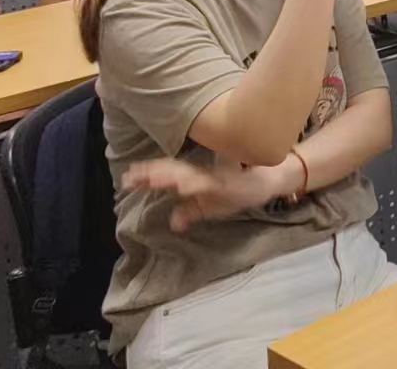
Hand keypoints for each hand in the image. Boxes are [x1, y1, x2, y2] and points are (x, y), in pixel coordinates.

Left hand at [123, 157, 298, 231]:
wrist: (269, 182)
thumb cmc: (238, 192)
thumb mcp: (212, 205)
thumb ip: (192, 211)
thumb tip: (174, 224)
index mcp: (196, 179)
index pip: (168, 175)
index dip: (148, 176)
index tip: (127, 179)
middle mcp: (202, 176)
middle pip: (174, 172)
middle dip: (153, 174)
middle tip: (131, 177)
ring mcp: (215, 179)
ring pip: (189, 175)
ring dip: (170, 176)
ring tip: (151, 179)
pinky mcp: (229, 184)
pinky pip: (210, 185)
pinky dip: (197, 185)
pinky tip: (185, 188)